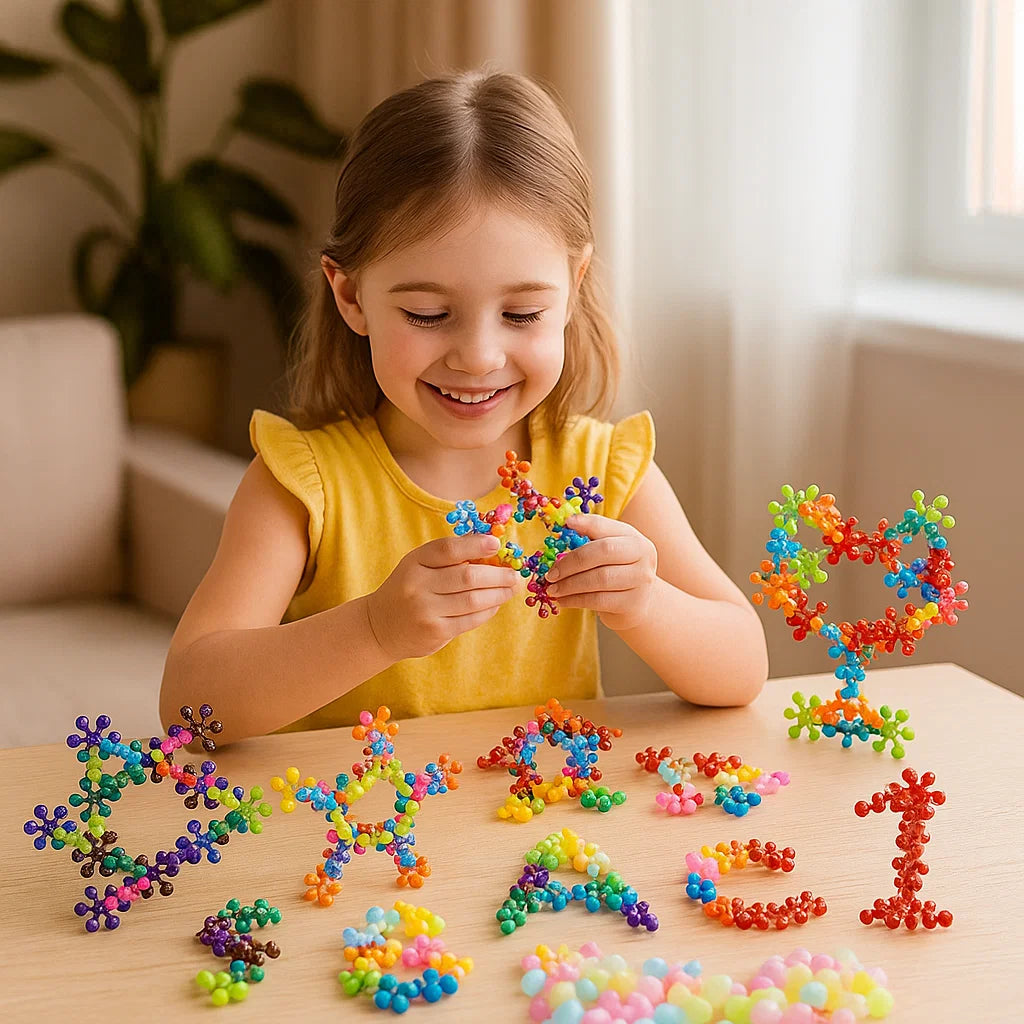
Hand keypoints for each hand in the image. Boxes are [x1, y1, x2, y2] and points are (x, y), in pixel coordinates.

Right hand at [365, 534, 518, 660]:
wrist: (380, 626)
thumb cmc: (409, 589)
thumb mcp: (419, 566)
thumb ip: (449, 557)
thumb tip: (491, 548)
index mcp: (415, 562)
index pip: (448, 549)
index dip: (475, 545)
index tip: (495, 544)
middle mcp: (418, 585)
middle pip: (467, 576)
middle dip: (497, 575)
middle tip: (514, 575)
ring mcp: (426, 610)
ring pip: (474, 600)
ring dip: (499, 594)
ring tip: (511, 589)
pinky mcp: (436, 631)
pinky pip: (471, 619)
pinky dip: (489, 610)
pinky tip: (495, 604)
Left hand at [544, 514, 657, 630]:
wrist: (638, 603)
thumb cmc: (616, 572)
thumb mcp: (609, 552)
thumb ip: (591, 538)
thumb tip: (567, 523)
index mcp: (634, 538)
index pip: (606, 527)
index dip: (586, 524)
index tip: (565, 524)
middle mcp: (643, 556)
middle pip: (603, 552)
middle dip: (571, 562)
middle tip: (551, 574)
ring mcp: (641, 581)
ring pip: (599, 579)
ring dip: (569, 585)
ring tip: (552, 589)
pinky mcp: (633, 604)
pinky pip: (598, 600)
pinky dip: (575, 600)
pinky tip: (563, 600)